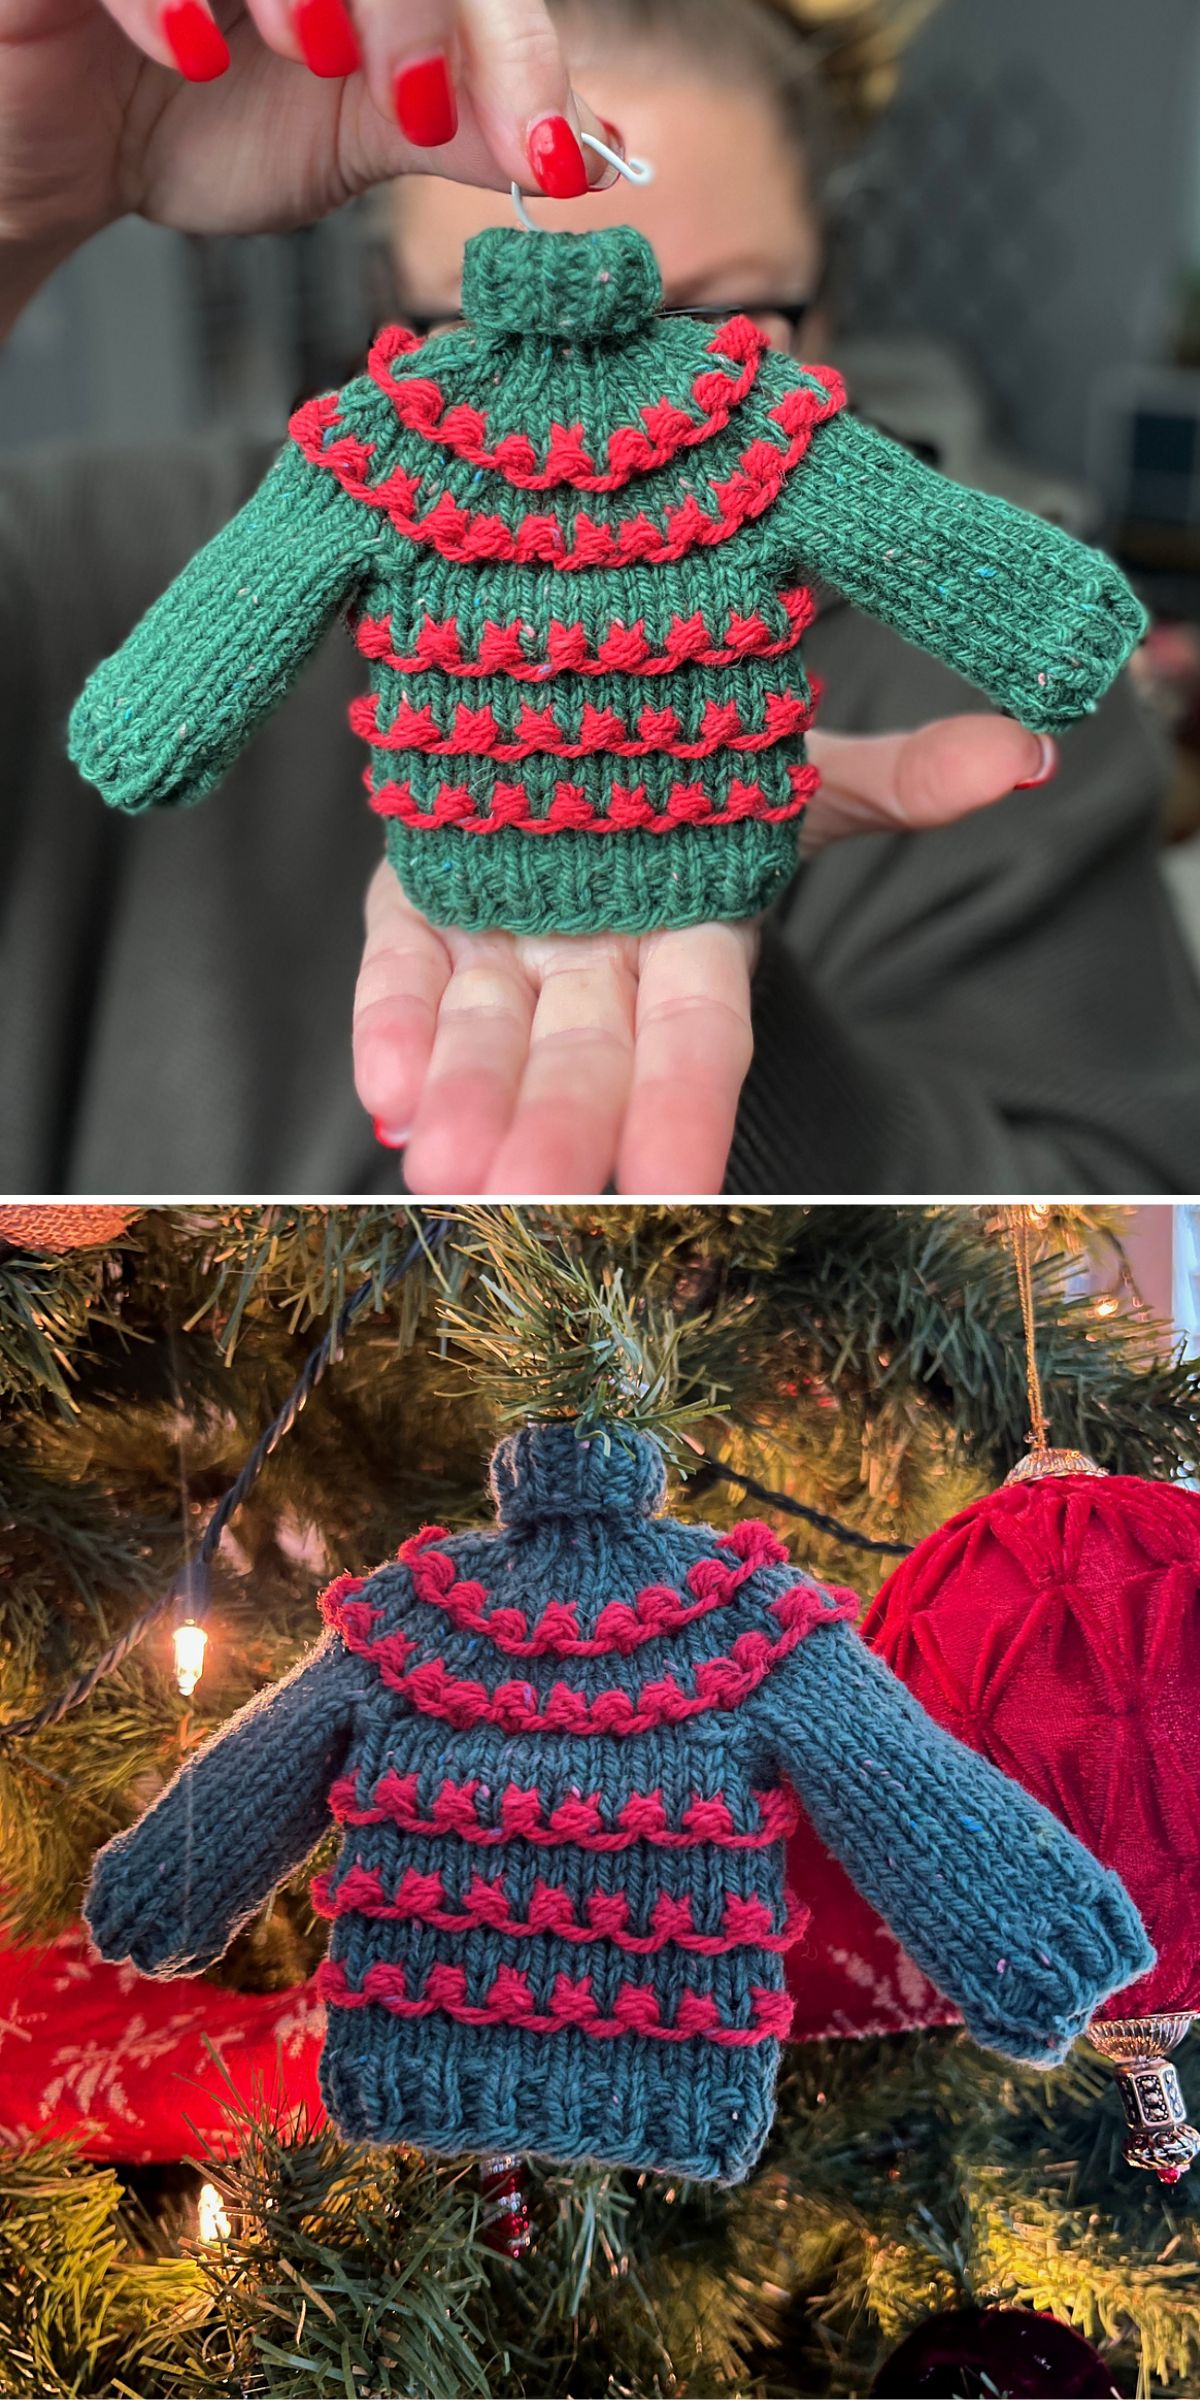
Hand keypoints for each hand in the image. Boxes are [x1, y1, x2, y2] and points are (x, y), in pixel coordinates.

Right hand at [0, 0, 609, 298]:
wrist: (58, 157)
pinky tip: (184, 54)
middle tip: (421, 107)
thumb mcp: (349, 137)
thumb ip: (460, 129)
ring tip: (315, 60)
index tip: (548, 157)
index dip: (519, 51)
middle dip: (422, 8)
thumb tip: (593, 153)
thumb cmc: (188, 124)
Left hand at [353, 714, 1056, 1195]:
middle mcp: (597, 958)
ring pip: (487, 1033)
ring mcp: (503, 938)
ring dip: (465, 1099)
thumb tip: (1024, 754)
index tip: (673, 1190)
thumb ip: (902, 776)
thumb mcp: (801, 766)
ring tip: (438, 1171)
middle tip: (518, 1199)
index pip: (696, 1037)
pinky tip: (382, 1094)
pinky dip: (391, 1029)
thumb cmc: (699, 762)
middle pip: (584, 1057)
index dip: (684, 1107)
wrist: (576, 709)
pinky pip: (402, 973)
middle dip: (556, 1129)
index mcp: (693, 936)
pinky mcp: (420, 905)